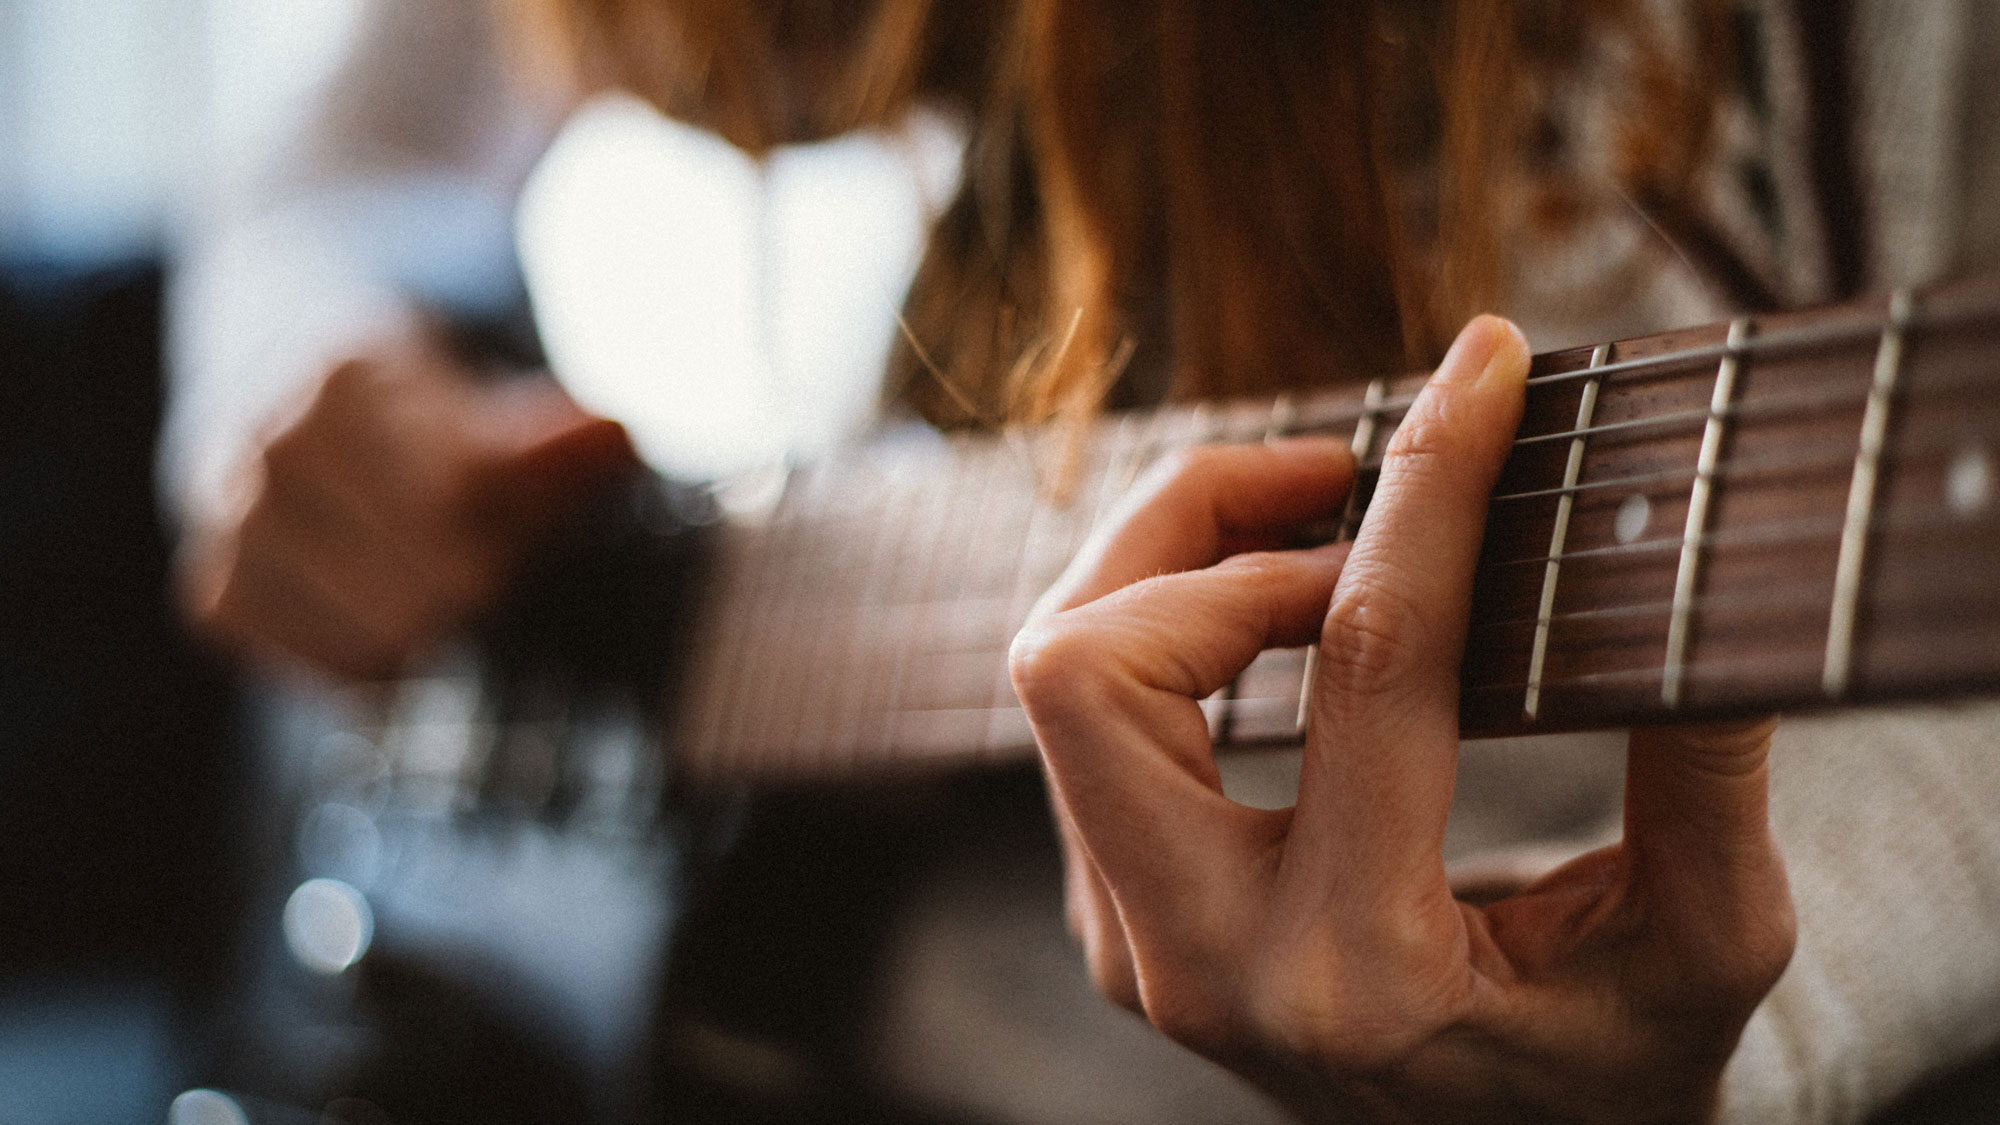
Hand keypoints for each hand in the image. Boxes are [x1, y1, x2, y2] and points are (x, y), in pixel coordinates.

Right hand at [179, 325, 636, 679]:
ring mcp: (226, 519)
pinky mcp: (211, 590)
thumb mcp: (483, 396)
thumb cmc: (414, 412)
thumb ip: (547, 432)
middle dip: (486, 586)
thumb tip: (612, 437)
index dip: (520, 525)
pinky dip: (372, 668)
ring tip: (441, 592)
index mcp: (344, 373)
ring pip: (381, 640)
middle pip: (433, 581)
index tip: (529, 524)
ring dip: (436, 636)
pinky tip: (388, 625)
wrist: (284, 393)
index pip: (463, 496)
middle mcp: (268, 442)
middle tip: (495, 570)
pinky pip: (320, 668)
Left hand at [1010, 317, 1792, 1121]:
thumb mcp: (1706, 944)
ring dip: (1173, 560)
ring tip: (1316, 517)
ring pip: (1058, 675)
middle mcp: (1195, 958)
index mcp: (1354, 967)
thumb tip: (1674, 550)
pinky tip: (1275, 600)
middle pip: (1084, 665)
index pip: (1364, 665)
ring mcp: (1129, 938)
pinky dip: (1165, 621)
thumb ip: (1704, 769)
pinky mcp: (1114, 908)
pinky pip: (1087, 719)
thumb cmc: (1609, 1066)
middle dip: (1203, 523)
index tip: (1482, 369)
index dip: (1428, 489)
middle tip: (1344, 476)